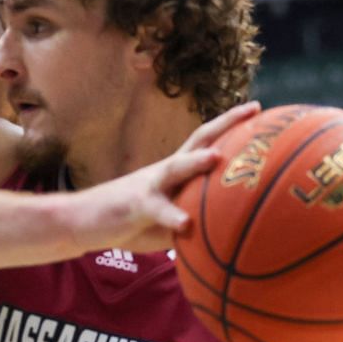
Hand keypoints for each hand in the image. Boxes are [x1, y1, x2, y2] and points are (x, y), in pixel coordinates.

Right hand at [60, 102, 260, 254]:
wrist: (83, 220)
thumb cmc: (132, 221)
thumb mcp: (171, 220)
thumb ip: (196, 219)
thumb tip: (233, 232)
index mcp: (176, 172)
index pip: (208, 141)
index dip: (233, 124)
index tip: (259, 108)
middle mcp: (166, 171)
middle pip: (198, 140)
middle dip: (227, 124)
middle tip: (255, 110)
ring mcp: (149, 186)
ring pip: (175, 169)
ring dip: (195, 162)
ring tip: (216, 158)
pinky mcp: (134, 206)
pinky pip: (155, 210)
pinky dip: (170, 215)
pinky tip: (185, 223)